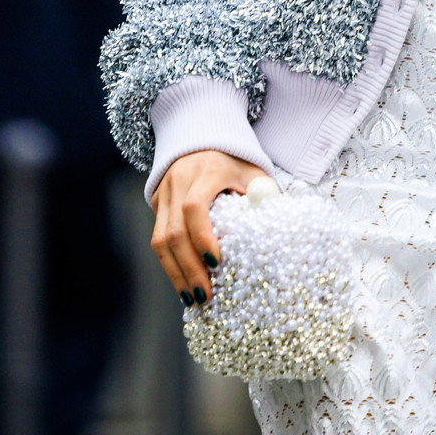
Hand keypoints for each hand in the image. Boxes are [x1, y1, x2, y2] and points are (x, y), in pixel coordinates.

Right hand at [150, 149, 269, 306]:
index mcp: (206, 170)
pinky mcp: (157, 203)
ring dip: (176, 273)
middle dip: (189, 267)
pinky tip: (183, 283)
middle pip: (174, 231)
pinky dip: (170, 264)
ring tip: (193, 298)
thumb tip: (278, 228)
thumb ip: (263, 194)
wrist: (203, 136)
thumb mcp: (253, 170)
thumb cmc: (235, 159)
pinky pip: (157, 239)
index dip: (203, 236)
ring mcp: (164, 192)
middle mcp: (179, 180)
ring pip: (159, 239)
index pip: (195, 206)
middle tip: (205, 295)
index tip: (217, 263)